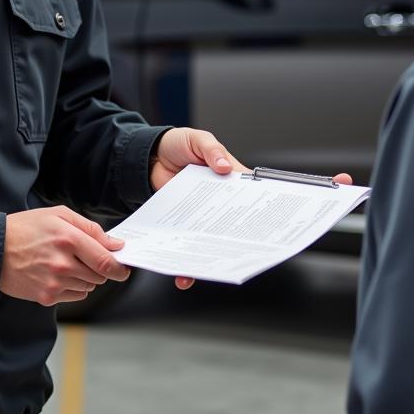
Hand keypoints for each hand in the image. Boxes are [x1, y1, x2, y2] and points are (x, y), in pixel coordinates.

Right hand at [0, 206, 130, 306]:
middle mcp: (62, 264)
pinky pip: (76, 296)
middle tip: (87, 258)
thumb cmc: (25, 228)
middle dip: (100, 268)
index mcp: (68, 239)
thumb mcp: (58, 214)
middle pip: (100, 276)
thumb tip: (114, 244)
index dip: (120, 266)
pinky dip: (74, 286)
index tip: (124, 266)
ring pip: (89, 287)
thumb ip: (90, 228)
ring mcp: (54, 283)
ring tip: (67, 263)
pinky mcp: (47, 297)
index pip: (105, 261)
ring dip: (86, 277)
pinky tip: (59, 274)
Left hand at [151, 126, 246, 290]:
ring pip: (210, 239)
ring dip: (212, 256)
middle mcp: (218, 198)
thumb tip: (225, 167)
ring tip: (211, 270)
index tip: (265, 225)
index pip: (249, 196)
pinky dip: (186, 262)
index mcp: (229, 177)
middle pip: (232, 223)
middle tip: (241, 254)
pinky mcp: (183, 222)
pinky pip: (187, 243)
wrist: (148, 155)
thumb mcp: (198, 139)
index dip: (258, 209)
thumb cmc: (179, 143)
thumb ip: (212, 151)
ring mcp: (201, 213)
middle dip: (237, 241)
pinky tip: (184, 274)